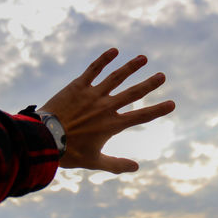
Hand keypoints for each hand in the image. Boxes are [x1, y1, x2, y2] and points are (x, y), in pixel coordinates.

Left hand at [39, 48, 174, 173]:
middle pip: (133, 93)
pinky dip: (104, 59)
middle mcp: (106, 106)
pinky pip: (93, 69)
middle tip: (162, 75)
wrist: (45, 138)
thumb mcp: (95, 162)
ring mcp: (93, 94)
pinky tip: (114, 50)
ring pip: (116, 77)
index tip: (172, 103)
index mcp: (112, 124)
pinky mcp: (78, 86)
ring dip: (131, 67)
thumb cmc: (69, 152)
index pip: (141, 116)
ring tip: (143, 58)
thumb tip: (137, 167)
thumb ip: (117, 164)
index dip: (158, 110)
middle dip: (149, 84)